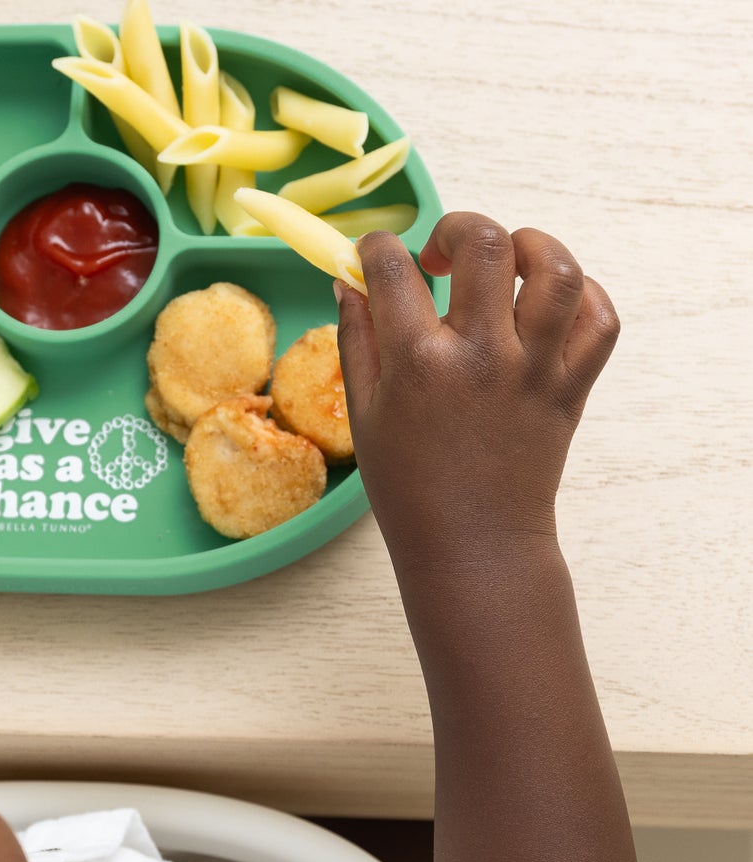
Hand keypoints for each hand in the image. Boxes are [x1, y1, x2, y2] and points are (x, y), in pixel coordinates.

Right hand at [334, 213, 619, 573]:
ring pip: (557, 269)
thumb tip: (352, 282)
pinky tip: (545, 306)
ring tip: (508, 264)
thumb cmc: (410, 486)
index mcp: (419, 365)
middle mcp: (482, 357)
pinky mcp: (571, 387)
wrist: (473, 542)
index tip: (376, 255)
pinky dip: (581, 297)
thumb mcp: (364, 415)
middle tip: (442, 256)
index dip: (378, 248)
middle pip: (486, 243)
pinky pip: (599, 318)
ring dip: (531, 247)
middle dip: (457, 228)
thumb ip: (357, 341)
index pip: (393, 269)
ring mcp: (534, 370)